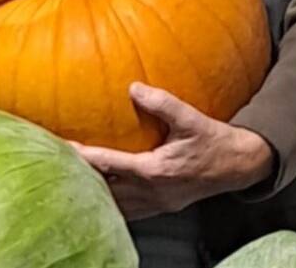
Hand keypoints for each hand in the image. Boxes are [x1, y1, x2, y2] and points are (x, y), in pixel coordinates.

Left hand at [71, 84, 276, 220]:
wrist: (240, 166)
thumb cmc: (214, 141)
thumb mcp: (192, 119)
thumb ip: (163, 103)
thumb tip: (134, 87)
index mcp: (156, 172)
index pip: (111, 166)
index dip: (84, 158)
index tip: (62, 148)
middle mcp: (154, 192)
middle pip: (107, 191)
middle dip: (81, 180)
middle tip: (56, 164)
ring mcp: (158, 203)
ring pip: (116, 206)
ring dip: (95, 193)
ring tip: (71, 177)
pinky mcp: (162, 206)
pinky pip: (129, 210)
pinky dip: (111, 201)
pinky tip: (98, 191)